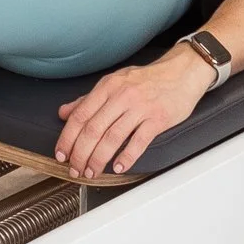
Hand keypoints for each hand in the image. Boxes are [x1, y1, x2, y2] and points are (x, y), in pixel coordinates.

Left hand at [55, 44, 217, 178]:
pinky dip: (126, 156)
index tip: (61, 154)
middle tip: (75, 169)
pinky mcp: (158, 118)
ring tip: (92, 171)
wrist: (183, 71)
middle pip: (94, 129)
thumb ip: (88, 99)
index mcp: (108, 86)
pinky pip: (139, 141)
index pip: (80, 115)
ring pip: (113, 137)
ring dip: (99, 159)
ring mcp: (140, 107)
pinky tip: (118, 167)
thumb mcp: (115, 82)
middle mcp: (122, 95)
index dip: (67, 138)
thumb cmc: (148, 79)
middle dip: (80, 154)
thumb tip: (64, 113)